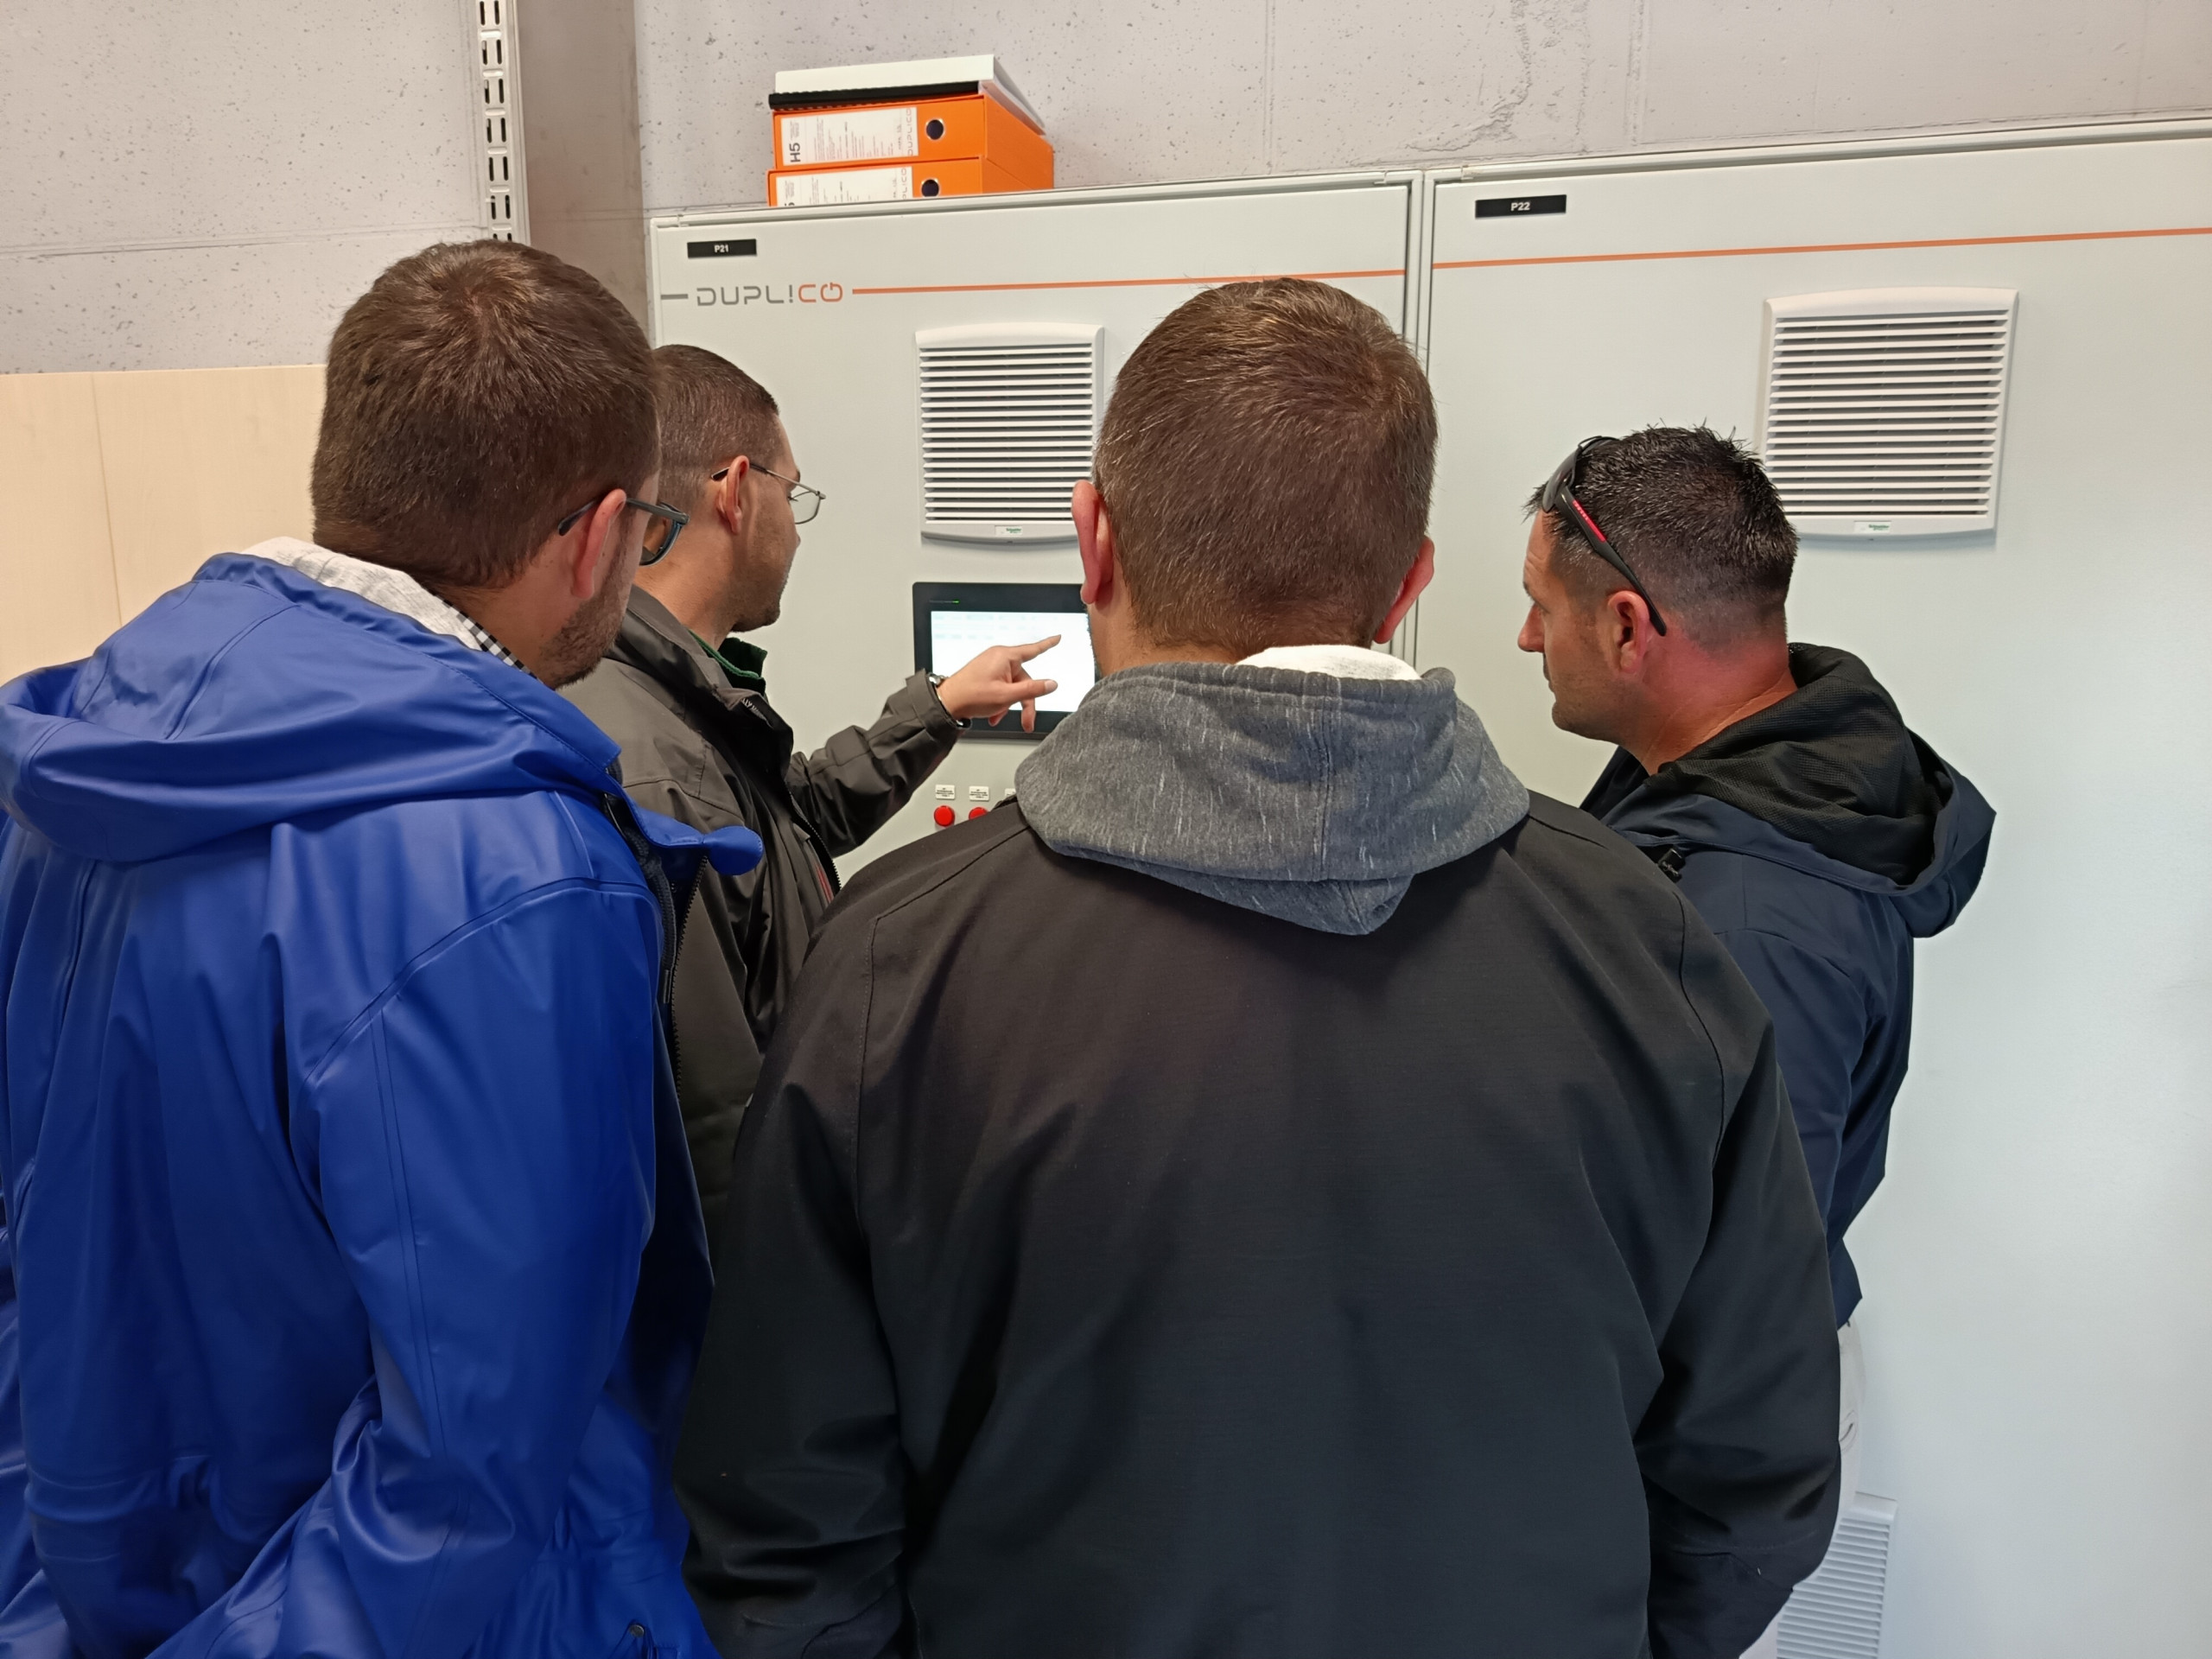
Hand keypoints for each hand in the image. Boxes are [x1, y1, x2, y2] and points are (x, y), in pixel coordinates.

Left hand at [935, 637, 1061, 731]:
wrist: (947, 703)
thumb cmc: (971, 696)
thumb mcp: (1006, 696)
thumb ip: (1032, 689)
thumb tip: (1051, 684)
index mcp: (1005, 656)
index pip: (1033, 650)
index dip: (1047, 644)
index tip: (1057, 638)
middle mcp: (998, 658)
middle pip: (1024, 680)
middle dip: (1024, 702)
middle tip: (1027, 721)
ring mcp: (991, 667)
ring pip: (1012, 687)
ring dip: (1010, 705)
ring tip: (1000, 717)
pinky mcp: (985, 675)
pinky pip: (1001, 688)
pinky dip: (1000, 702)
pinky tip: (993, 715)